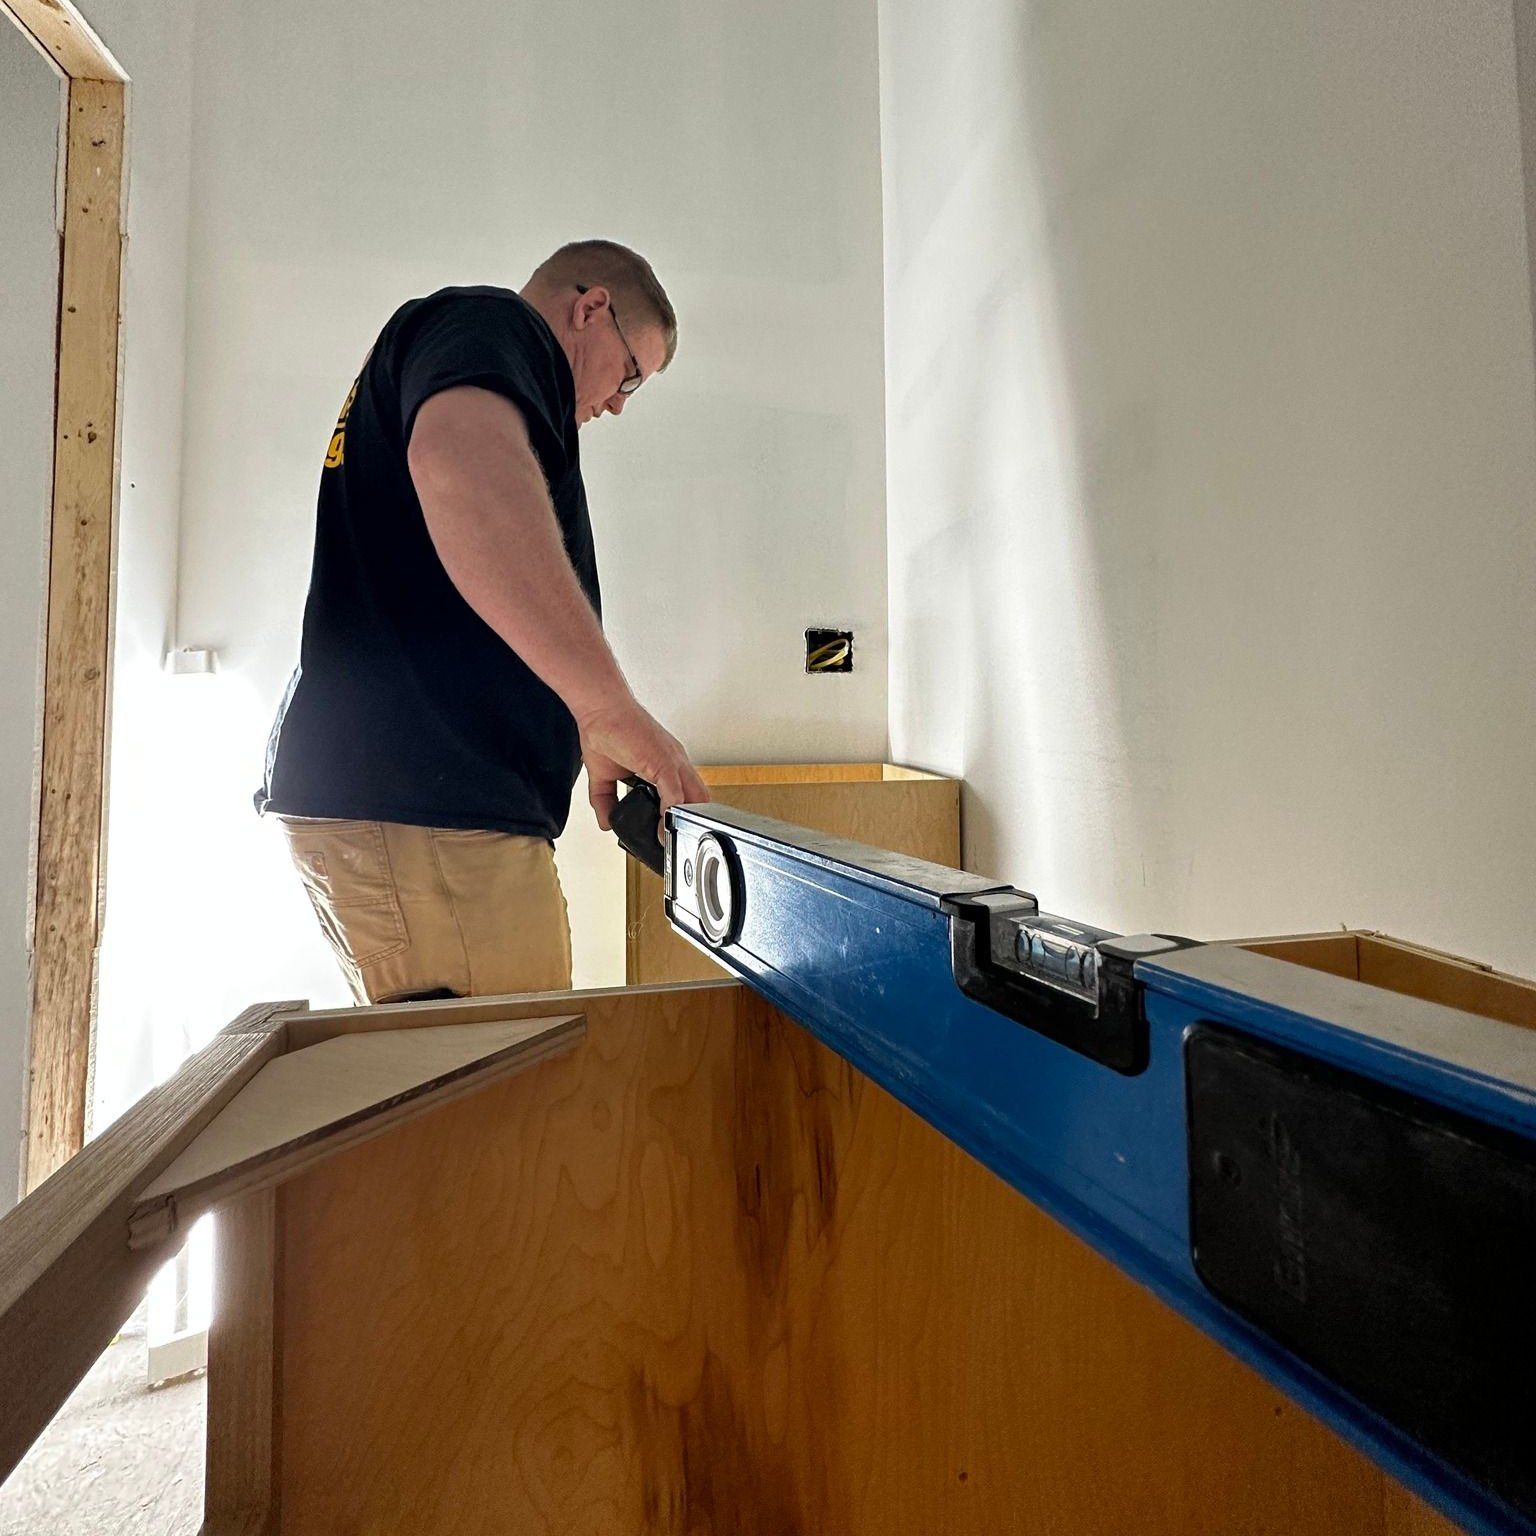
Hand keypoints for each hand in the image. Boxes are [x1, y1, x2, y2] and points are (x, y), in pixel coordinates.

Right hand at [577, 695, 709, 833]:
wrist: (599, 708)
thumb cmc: (605, 729)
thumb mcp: (604, 775)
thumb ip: (605, 800)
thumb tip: (606, 823)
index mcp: (667, 765)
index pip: (687, 796)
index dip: (682, 816)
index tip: (670, 835)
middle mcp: (676, 763)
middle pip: (698, 800)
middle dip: (690, 824)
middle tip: (676, 845)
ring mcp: (673, 762)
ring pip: (693, 798)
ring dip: (683, 822)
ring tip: (670, 842)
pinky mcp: (664, 761)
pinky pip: (675, 792)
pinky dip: (670, 813)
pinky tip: (661, 828)